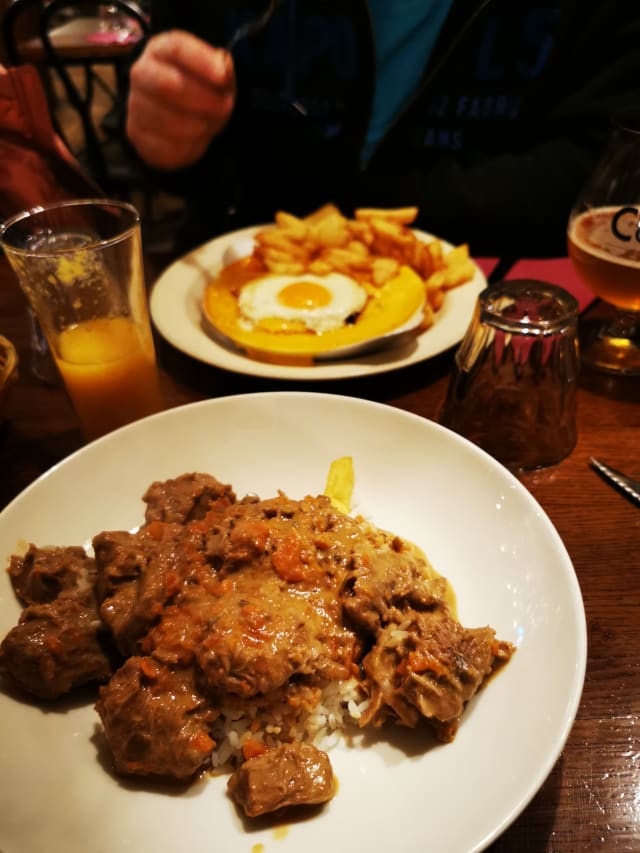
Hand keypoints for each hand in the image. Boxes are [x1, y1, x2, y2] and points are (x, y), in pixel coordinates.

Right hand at [126, 30, 235, 169]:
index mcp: (162, 50)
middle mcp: (142, 73)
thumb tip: (225, 70)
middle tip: (224, 107)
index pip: (176, 49)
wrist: (179, 118)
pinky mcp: (137, 135)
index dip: (201, 62)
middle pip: (166, 85)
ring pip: (167, 121)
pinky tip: (198, 139)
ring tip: (211, 124)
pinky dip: (189, 147)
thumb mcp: (217, 75)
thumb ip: (223, 70)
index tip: (222, 76)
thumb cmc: (201, 88)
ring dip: (198, 127)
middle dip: (202, 99)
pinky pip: (166, 146)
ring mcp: (135, 105)